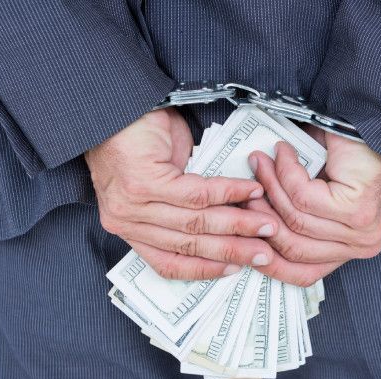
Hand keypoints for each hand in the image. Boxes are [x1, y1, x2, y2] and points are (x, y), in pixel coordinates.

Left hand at [86, 108, 280, 279]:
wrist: (115, 107)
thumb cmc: (136, 140)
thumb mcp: (159, 183)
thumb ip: (182, 207)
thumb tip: (227, 224)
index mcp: (128, 228)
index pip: (167, 263)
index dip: (204, 269)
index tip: (234, 270)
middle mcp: (126, 222)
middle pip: (188, 245)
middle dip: (231, 250)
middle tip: (263, 253)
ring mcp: (133, 204)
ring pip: (196, 222)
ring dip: (238, 224)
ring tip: (265, 224)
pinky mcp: (145, 183)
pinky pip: (197, 195)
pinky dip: (229, 193)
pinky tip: (250, 191)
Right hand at [247, 130, 380, 285]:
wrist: (374, 127)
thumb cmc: (346, 156)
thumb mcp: (312, 196)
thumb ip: (287, 214)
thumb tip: (247, 218)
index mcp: (346, 249)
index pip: (303, 273)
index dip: (269, 260)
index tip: (244, 238)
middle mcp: (357, 246)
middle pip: (292, 247)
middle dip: (261, 216)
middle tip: (247, 189)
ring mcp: (359, 231)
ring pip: (295, 219)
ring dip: (271, 186)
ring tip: (262, 162)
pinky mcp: (356, 210)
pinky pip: (304, 198)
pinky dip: (286, 173)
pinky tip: (284, 153)